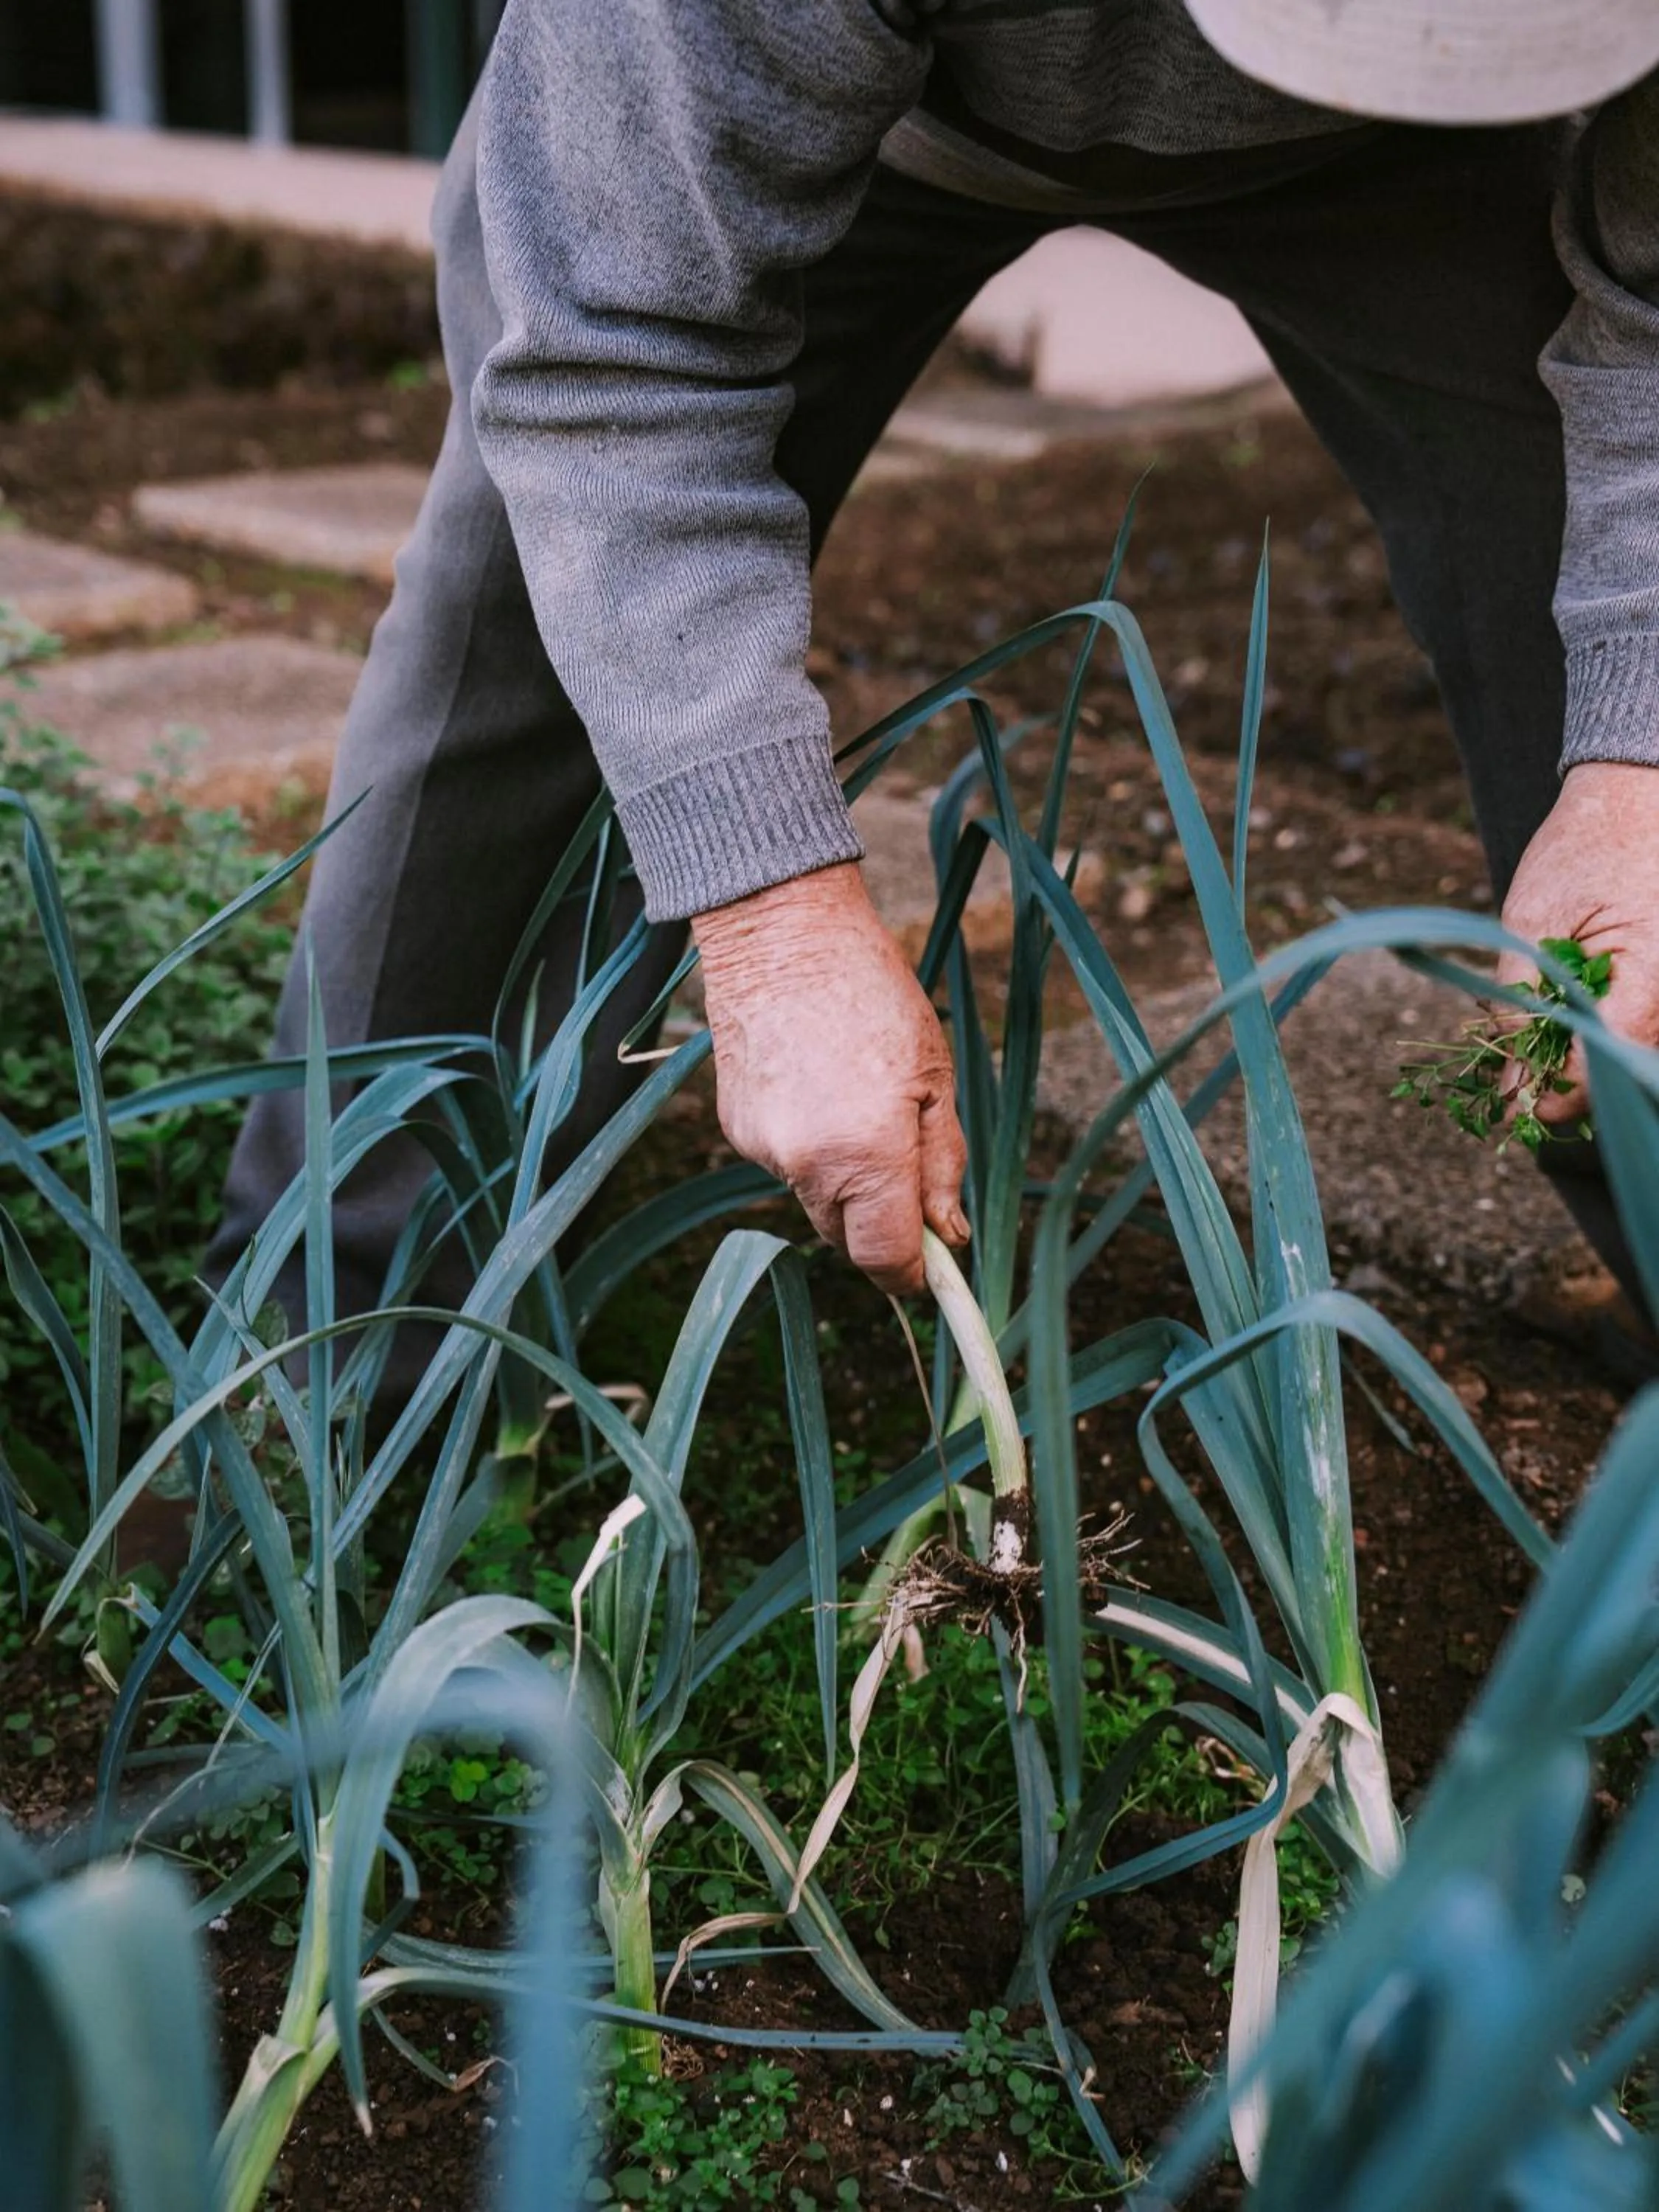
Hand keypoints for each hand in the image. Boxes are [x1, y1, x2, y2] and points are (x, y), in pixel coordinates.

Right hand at [692, 863, 969, 1294]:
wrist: (781, 934)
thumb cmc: (871, 994)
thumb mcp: (934, 1077)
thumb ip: (941, 1165)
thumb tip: (949, 1234)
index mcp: (867, 1155)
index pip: (885, 1259)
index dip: (914, 1275)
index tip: (934, 1267)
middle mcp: (807, 1165)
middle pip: (848, 1238)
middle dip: (881, 1220)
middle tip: (905, 1160)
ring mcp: (764, 1150)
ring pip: (816, 1199)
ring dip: (843, 1180)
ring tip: (855, 1101)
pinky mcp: (738, 1131)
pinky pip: (785, 1164)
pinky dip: (808, 1146)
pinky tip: (817, 1086)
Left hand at [1495, 763, 1658, 1128]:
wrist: (1634, 794)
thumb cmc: (1583, 846)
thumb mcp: (1530, 921)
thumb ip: (1519, 1001)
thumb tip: (1507, 1082)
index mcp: (1647, 979)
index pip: (1603, 1067)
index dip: (1554, 1096)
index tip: (1511, 1109)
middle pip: (1615, 1067)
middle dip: (1559, 1083)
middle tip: (1507, 1089)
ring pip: (1621, 1049)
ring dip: (1570, 1057)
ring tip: (1523, 1046)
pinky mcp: (1658, 982)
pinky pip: (1627, 1022)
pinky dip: (1587, 1028)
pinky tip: (1549, 1015)